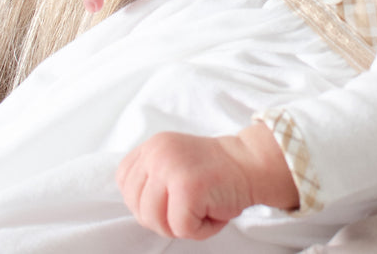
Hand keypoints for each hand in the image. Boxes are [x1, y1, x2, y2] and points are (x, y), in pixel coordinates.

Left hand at [117, 125, 299, 239]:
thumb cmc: (214, 174)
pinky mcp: (187, 187)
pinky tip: (213, 209)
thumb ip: (149, 179)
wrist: (250, 163)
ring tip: (202, 205)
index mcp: (151, 146)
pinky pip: (181, 229)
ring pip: (156, 222)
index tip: (174, 194)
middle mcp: (157, 153)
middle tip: (192, 202)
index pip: (125, 186)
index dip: (148, 202)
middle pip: (138, 209)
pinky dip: (201, 229)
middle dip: (165, 218)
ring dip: (182, 225)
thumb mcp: (172, 164)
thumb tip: (134, 205)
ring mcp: (170, 168)